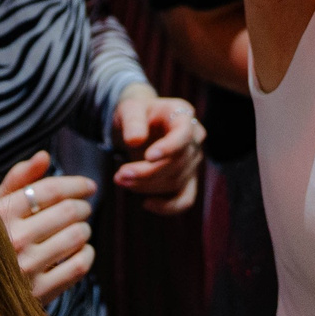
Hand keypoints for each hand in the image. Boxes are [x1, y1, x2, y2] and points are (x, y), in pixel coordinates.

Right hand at [0, 152, 95, 300]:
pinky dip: (87, 255)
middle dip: (83, 207)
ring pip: (77, 236)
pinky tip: (80, 251)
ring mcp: (26, 267)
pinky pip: (78, 266)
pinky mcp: (38, 292)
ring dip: (85, 230)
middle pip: (69, 211)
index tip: (89, 186)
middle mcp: (13, 239)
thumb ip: (18, 179)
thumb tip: (44, 156)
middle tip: (84, 209)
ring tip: (79, 230)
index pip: (51, 189)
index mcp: (2, 214)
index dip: (77, 184)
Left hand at [110, 88, 205, 214]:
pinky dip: (168, 207)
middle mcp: (195, 138)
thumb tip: (135, 141)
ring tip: (121, 180)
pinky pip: (186, 198)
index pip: (184, 134)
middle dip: (146, 172)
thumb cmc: (136, 113)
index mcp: (183, 115)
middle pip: (177, 162)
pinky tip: (146, 204)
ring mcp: (193, 160)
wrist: (138, 125)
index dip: (169, 148)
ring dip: (146, 185)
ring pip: (176, 181)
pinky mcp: (188, 179)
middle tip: (119, 174)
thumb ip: (132, 120)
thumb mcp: (130, 109)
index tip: (148, 157)